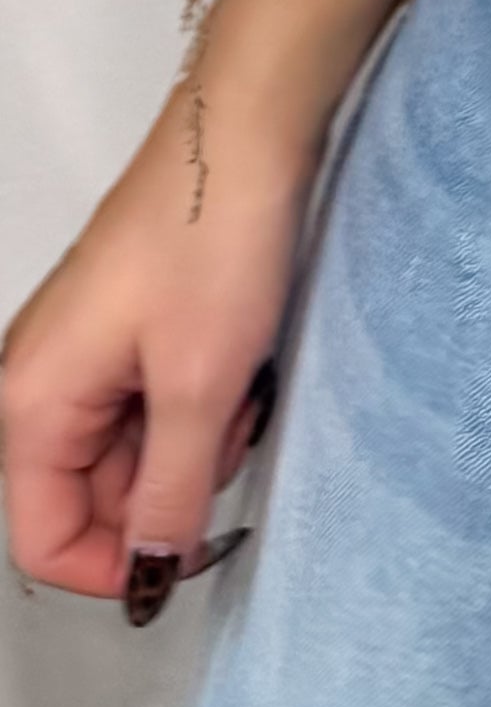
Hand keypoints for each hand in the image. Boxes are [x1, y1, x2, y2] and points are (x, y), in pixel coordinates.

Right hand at [1, 89, 310, 611]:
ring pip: (135, 451)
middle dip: (172, 484)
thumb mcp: (200, 389)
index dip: (116, 567)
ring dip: (197, 439)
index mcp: (31, 404)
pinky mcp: (127, 329)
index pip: (43, 540)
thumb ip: (169, 493)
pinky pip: (157, 402)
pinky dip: (203, 399)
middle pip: (94, 496)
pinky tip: (240, 362)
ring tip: (240, 383)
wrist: (242, 133)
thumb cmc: (211, 242)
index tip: (189, 555)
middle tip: (232, 428)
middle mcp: (40, 383)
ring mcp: (84, 354)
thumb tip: (150, 573)